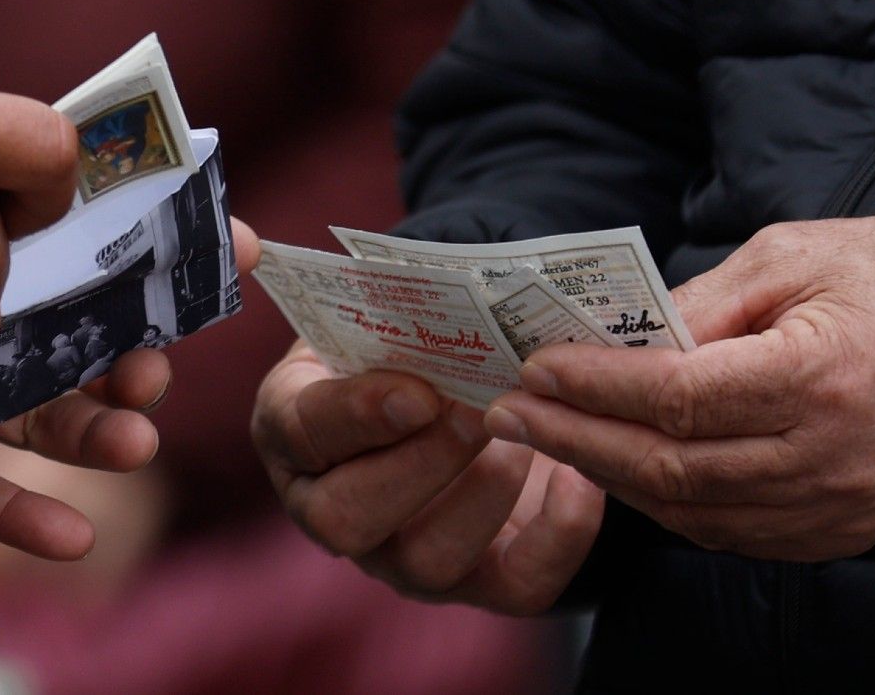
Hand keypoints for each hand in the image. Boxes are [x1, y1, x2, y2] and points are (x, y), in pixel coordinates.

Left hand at [0, 218, 260, 558]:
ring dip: (92, 428)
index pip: (97, 239)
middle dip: (132, 349)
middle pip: (79, 334)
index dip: (169, 244)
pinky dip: (13, 508)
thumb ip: (6, 139)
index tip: (235, 249)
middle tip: (155, 363)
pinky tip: (73, 538)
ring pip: (34, 408)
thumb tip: (76, 188)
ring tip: (134, 436)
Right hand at [251, 341, 603, 612]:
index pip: (302, 434)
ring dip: (484, 494)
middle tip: (476, 411)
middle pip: (348, 520)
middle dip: (420, 464)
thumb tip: (435, 288)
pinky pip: (516, 586)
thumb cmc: (404, 346)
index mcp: (296, 433)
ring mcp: (402, 557)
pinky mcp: (479, 581)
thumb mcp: (377, 319)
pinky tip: (578, 477)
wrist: (456, 388)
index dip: (357, 415)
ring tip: (523, 437)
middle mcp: (335, 510)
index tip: (418, 392)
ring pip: (428, 561)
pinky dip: (557, 536)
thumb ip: (386, 313)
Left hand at [484, 217, 874, 560]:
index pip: (677, 398)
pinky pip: (727, 533)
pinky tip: (620, 466)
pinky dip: (664, 502)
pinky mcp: (837, 531)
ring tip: (548, 436)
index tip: (534, 367)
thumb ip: (698, 303)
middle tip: (510, 411)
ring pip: (690, 511)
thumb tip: (612, 340)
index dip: (595, 386)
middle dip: (575, 438)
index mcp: (820, 376)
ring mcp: (836, 506)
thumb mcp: (791, 255)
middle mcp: (828, 456)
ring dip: (608, 476)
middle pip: (670, 467)